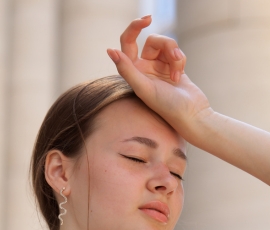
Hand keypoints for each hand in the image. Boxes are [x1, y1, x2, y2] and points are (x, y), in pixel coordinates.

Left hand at [107, 16, 210, 143]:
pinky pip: (176, 53)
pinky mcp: (173, 68)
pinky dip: (180, 61)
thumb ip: (127, 70)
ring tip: (178, 73)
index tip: (147, 20)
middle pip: (152, 41)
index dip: (134, 27)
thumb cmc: (166, 106)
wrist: (191, 115)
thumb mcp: (144, 88)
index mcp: (132, 73)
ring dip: (175, 55)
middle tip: (175, 56)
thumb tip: (110, 51)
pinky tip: (181, 75)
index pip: (127, 42)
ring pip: (166, 45)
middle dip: (165, 45)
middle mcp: (143, 69)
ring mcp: (159, 68)